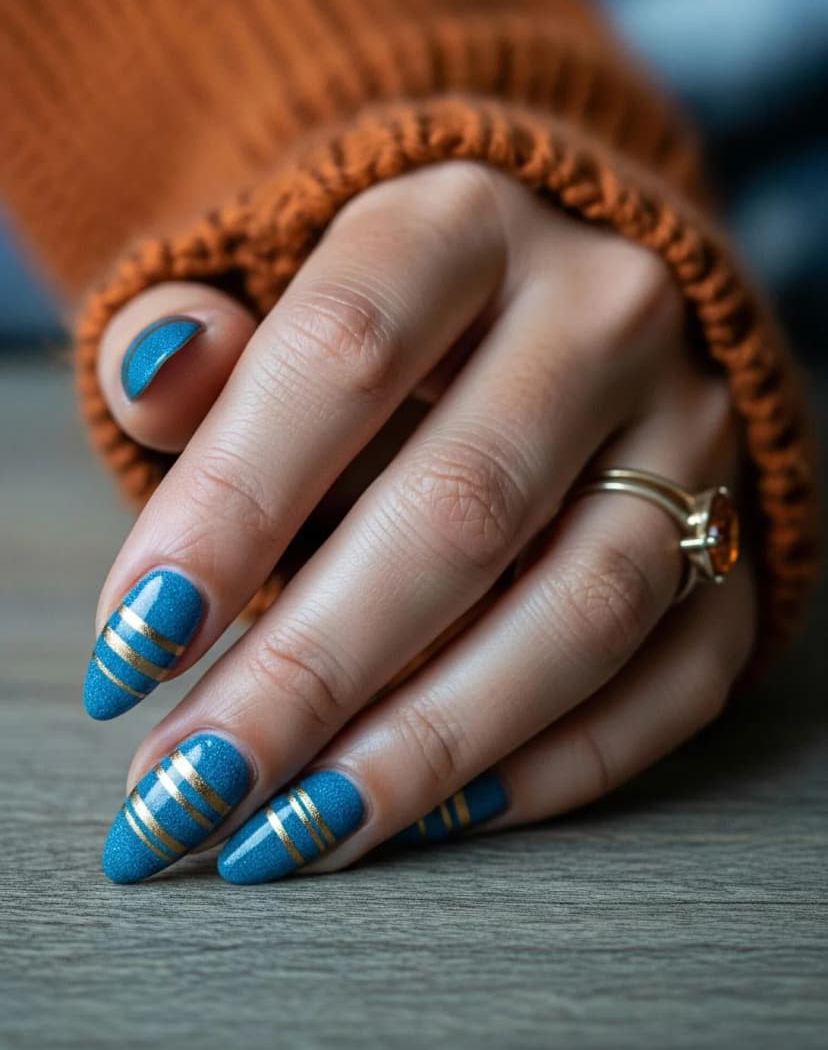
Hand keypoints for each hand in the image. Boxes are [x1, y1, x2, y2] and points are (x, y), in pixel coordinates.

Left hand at [86, 162, 755, 882]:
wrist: (564, 273)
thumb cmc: (387, 308)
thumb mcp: (279, 277)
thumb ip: (199, 334)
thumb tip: (155, 375)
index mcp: (463, 220)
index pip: (340, 354)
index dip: (229, 511)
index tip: (131, 647)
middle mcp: (603, 306)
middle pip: (462, 507)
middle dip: (311, 670)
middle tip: (192, 786)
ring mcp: (693, 420)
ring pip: (583, 606)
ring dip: (429, 741)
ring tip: (295, 829)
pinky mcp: (744, 521)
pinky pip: (677, 668)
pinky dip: (560, 760)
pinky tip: (440, 811)